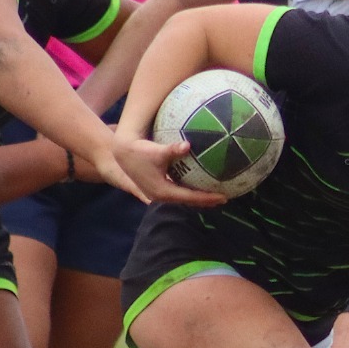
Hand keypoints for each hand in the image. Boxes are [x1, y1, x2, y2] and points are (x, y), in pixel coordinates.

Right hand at [108, 130, 225, 207]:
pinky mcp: (157, 189)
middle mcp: (161, 197)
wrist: (123, 154)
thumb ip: (173, 150)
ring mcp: (158, 194)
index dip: (207, 198)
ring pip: (183, 199)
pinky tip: (200, 186)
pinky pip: (178, 193)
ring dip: (199, 198)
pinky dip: (190, 192)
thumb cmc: (140, 151)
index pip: (190, 198)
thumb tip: (188, 145)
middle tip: (225, 198)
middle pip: (188, 202)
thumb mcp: (157, 151)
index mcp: (163, 191)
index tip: (223, 196)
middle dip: (206, 201)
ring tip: (216, 195)